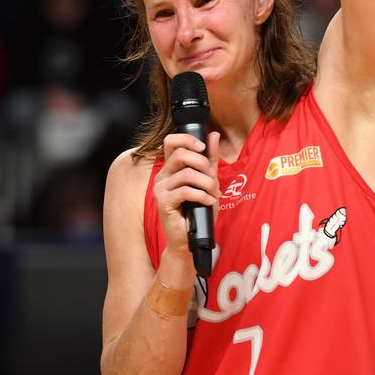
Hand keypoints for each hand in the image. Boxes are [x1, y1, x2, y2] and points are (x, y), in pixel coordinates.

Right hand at [153, 131, 220, 262]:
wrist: (191, 239)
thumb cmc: (198, 211)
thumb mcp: (208, 181)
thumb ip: (210, 159)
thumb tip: (213, 135)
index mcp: (171, 167)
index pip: (171, 141)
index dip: (187, 139)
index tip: (203, 147)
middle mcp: (162, 175)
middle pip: (180, 154)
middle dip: (203, 163)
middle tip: (212, 177)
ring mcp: (160, 188)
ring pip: (186, 173)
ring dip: (206, 183)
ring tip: (213, 193)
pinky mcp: (163, 202)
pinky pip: (185, 191)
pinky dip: (202, 195)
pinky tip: (209, 201)